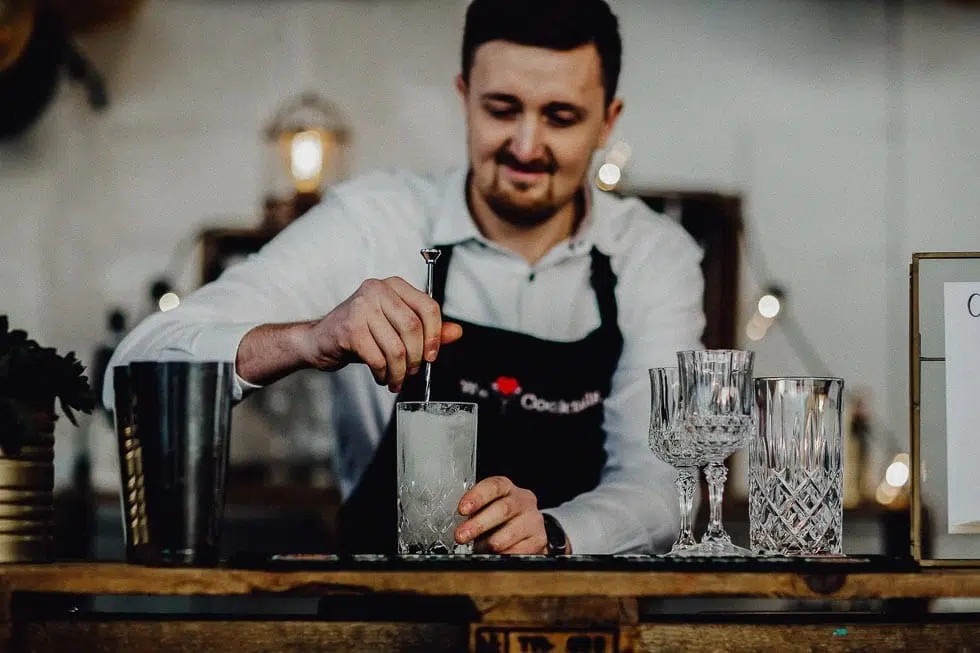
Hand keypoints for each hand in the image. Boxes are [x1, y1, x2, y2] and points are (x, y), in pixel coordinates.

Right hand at [301, 277, 462, 391]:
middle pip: (413, 328)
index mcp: (394, 285)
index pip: (428, 307)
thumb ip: (427, 329)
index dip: (436, 335)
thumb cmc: (362, 332)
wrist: (320, 340)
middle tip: (412, 371)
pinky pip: (378, 359)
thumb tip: (457, 332)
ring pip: (396, 347)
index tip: (432, 356)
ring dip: (400, 371)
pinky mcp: (349, 328)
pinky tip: (382, 376)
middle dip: (417, 357)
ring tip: (396, 379)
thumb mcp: (396, 328)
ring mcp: (361, 307)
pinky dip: (384, 374)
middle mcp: (377, 290)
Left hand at [454, 476, 546, 554]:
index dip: (477, 497)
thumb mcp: (486, 509)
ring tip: (479, 549)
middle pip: (503, 509)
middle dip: (478, 524)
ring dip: (490, 543)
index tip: (462, 509)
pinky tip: (496, 555)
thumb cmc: (498, 519)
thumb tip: (452, 524)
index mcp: (507, 488)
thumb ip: (473, 512)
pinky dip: (505, 554)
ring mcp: (533, 520)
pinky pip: (520, 550)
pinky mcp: (539, 540)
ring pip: (511, 531)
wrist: (526, 532)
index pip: (494, 486)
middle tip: (461, 536)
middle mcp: (523, 501)